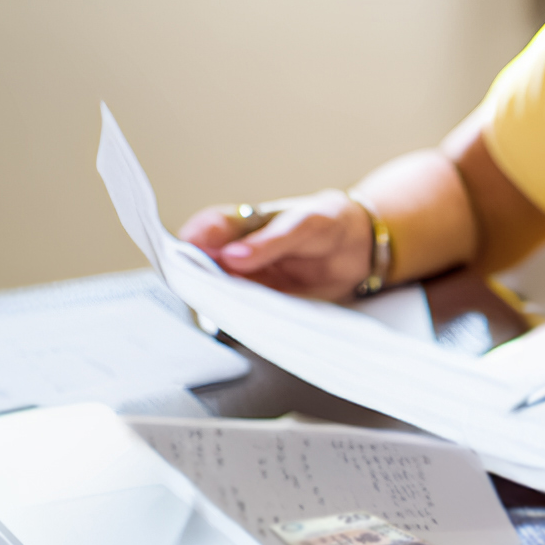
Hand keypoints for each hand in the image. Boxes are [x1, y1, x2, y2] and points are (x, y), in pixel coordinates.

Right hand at [177, 190, 370, 299]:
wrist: (357, 247)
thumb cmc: (327, 223)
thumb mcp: (305, 226)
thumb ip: (270, 242)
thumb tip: (231, 256)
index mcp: (241, 224)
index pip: (207, 230)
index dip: (192, 240)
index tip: (186, 254)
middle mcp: (235, 252)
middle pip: (203, 265)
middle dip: (194, 277)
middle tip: (196, 288)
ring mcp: (246, 279)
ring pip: (219, 291)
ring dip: (215, 300)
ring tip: (218, 308)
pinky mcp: (261, 301)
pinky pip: (243, 310)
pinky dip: (238, 315)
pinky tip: (239, 320)